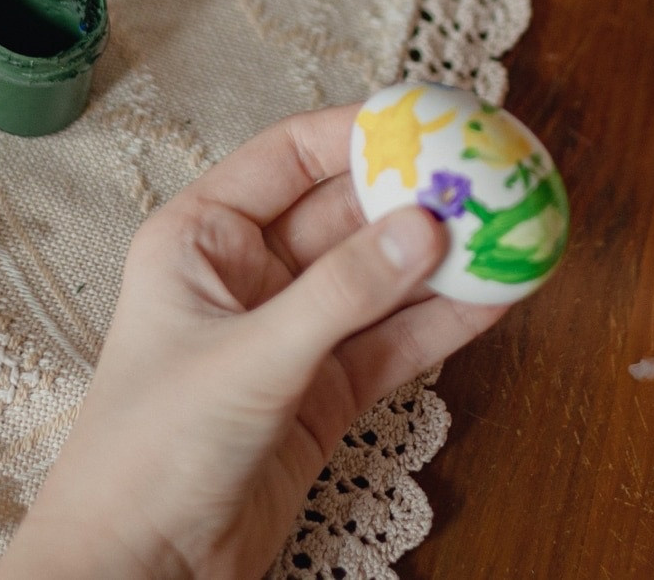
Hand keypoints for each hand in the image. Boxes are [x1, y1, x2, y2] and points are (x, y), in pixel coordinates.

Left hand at [0, 107, 504, 579]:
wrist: (140, 567)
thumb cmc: (149, 452)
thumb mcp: (250, 358)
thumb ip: (342, 293)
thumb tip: (425, 228)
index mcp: (201, 238)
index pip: (290, 157)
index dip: (362, 133)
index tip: (433, 119)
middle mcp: (248, 277)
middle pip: (347, 215)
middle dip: (418, 197)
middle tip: (489, 178)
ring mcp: (290, 335)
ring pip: (380, 281)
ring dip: (442, 261)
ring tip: (512, 231)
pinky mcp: (323, 393)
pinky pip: (393, 343)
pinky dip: (442, 322)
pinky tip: (494, 297)